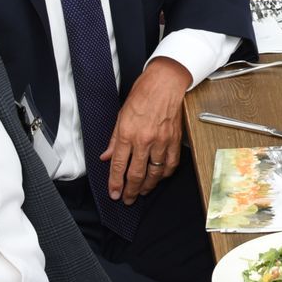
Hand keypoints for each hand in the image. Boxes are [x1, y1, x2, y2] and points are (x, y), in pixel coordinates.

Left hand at [103, 57, 191, 200]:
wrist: (166, 82)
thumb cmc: (144, 93)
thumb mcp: (121, 115)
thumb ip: (114, 139)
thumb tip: (107, 156)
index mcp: (128, 133)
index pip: (119, 166)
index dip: (115, 183)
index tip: (114, 194)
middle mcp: (145, 140)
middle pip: (136, 174)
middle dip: (130, 191)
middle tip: (127, 199)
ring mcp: (162, 141)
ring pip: (154, 173)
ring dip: (147, 186)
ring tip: (141, 191)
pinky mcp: (175, 140)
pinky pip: (170, 164)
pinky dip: (165, 175)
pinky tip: (159, 178)